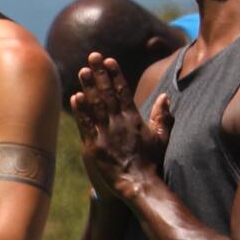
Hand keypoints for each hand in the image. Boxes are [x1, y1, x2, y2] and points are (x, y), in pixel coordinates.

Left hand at [70, 52, 171, 199]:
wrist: (139, 184)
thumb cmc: (151, 162)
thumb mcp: (161, 137)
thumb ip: (162, 116)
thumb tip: (164, 96)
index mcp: (133, 118)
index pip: (123, 91)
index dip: (115, 74)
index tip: (108, 60)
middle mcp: (119, 122)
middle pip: (107, 93)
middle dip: (100, 74)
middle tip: (92, 56)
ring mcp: (106, 133)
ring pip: (95, 106)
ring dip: (88, 87)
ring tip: (82, 71)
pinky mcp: (94, 146)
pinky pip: (86, 125)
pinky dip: (80, 111)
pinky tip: (75, 97)